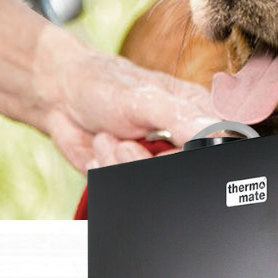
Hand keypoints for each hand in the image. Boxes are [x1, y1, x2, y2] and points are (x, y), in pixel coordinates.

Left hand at [35, 43, 218, 170]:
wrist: (61, 96)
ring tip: (107, 140)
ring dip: (119, 166)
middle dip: (145, 164)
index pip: (214, 148)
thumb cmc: (106, 85)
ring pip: (152, 188)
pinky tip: (101, 151)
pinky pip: (124, 192)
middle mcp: (183, 143)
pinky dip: (105, 173)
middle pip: (182, 174)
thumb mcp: (145, 97)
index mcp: (199, 117)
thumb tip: (216, 132)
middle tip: (125, 145)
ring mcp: (157, 161)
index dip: (190, 155)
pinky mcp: (130, 176)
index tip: (167, 149)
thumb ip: (181, 116)